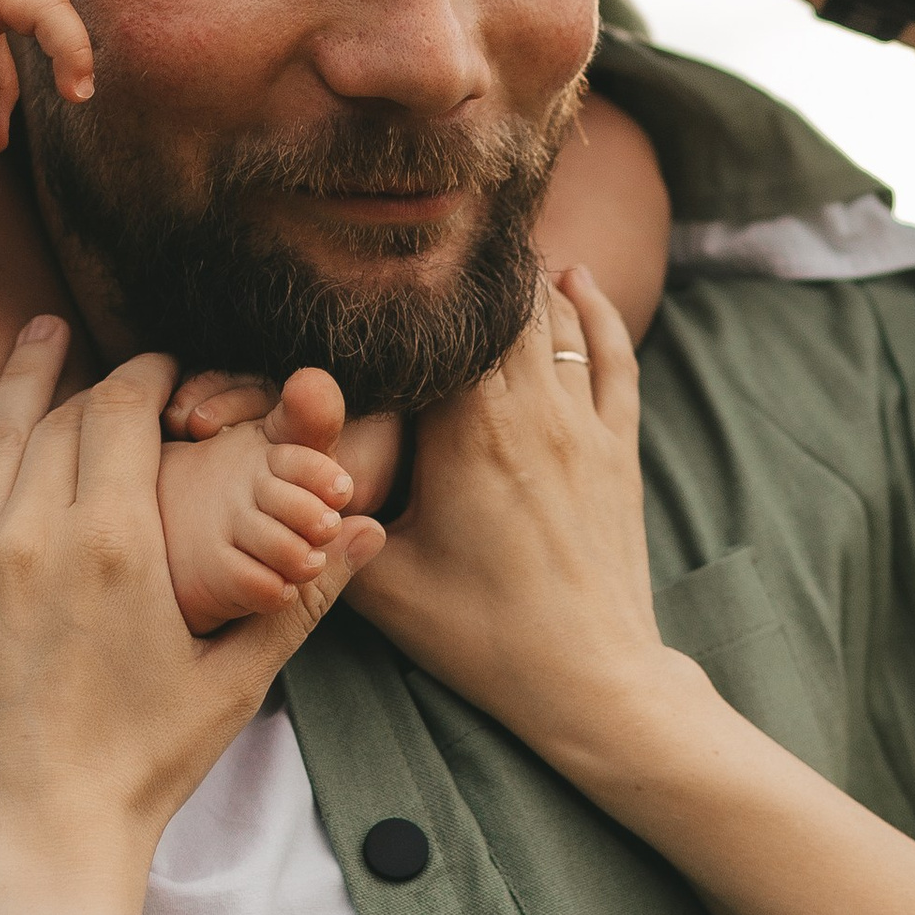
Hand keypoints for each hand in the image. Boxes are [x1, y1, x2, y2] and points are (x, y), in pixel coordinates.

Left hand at [0, 326, 382, 898]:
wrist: (33, 848)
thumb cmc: (142, 770)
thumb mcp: (233, 683)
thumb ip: (299, 593)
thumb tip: (371, 527)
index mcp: (119, 544)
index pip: (125, 415)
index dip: (147, 378)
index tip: (164, 370)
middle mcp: (36, 534)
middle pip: (63, 418)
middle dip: (91, 374)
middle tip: (106, 349)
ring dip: (18, 379)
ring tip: (36, 334)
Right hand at [348, 267, 668, 757]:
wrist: (590, 677)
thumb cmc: (482, 635)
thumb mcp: (385, 585)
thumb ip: (337, 520)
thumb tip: (294, 475)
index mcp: (467, 432)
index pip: (444, 323)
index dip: (416, 285)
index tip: (386, 258)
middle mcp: (531, 412)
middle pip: (503, 303)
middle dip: (469, 269)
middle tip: (434, 237)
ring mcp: (584, 426)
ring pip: (557, 320)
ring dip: (525, 281)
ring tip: (492, 248)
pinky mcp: (619, 449)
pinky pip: (613, 356)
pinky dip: (594, 312)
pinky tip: (577, 281)